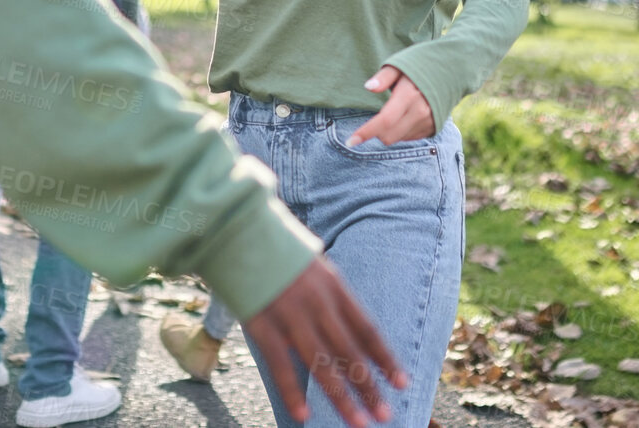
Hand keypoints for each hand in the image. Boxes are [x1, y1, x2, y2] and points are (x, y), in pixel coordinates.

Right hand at [243, 256, 407, 425]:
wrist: (237, 229)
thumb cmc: (276, 248)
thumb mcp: (313, 265)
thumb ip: (330, 296)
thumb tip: (349, 327)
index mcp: (333, 286)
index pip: (367, 329)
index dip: (385, 358)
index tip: (402, 383)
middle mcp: (317, 303)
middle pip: (349, 352)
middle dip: (369, 386)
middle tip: (385, 415)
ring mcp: (289, 315)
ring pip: (322, 363)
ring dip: (342, 396)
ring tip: (358, 422)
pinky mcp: (261, 325)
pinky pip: (280, 365)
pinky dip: (292, 392)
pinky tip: (304, 415)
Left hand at [347, 66, 433, 146]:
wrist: (452, 71)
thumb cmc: (421, 65)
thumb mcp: (400, 64)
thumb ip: (384, 77)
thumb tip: (368, 87)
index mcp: (409, 96)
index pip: (384, 120)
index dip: (366, 132)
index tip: (351, 141)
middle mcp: (420, 112)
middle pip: (388, 136)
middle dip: (375, 132)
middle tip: (374, 117)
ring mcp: (428, 122)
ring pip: (398, 139)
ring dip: (388, 131)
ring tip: (393, 111)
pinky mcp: (433, 128)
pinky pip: (409, 138)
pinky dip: (400, 131)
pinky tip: (403, 116)